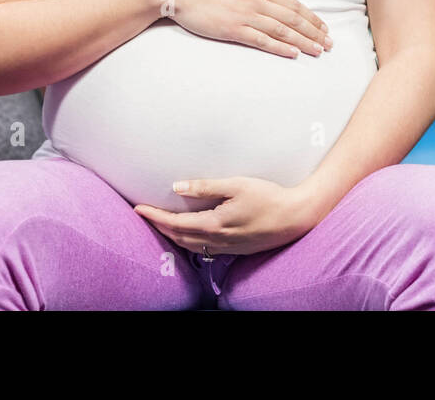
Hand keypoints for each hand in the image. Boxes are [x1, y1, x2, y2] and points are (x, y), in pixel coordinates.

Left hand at [134, 176, 319, 256]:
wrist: (295, 217)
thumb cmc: (268, 196)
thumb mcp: (236, 184)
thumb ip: (205, 186)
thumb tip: (177, 187)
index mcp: (215, 224)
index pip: (175, 223)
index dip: (155, 216)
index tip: (139, 209)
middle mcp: (218, 240)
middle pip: (179, 238)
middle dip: (160, 228)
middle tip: (145, 216)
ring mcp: (228, 247)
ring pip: (191, 247)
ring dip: (173, 237)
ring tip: (162, 225)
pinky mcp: (236, 249)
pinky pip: (205, 249)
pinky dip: (190, 243)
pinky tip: (190, 235)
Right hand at [156, 0, 332, 58]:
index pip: (292, 4)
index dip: (310, 17)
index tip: (323, 27)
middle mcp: (256, 0)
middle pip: (292, 19)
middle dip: (314, 32)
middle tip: (329, 44)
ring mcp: (245, 15)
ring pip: (281, 31)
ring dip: (303, 42)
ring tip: (318, 51)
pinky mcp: (233, 30)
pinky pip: (262, 41)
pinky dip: (280, 48)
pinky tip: (293, 54)